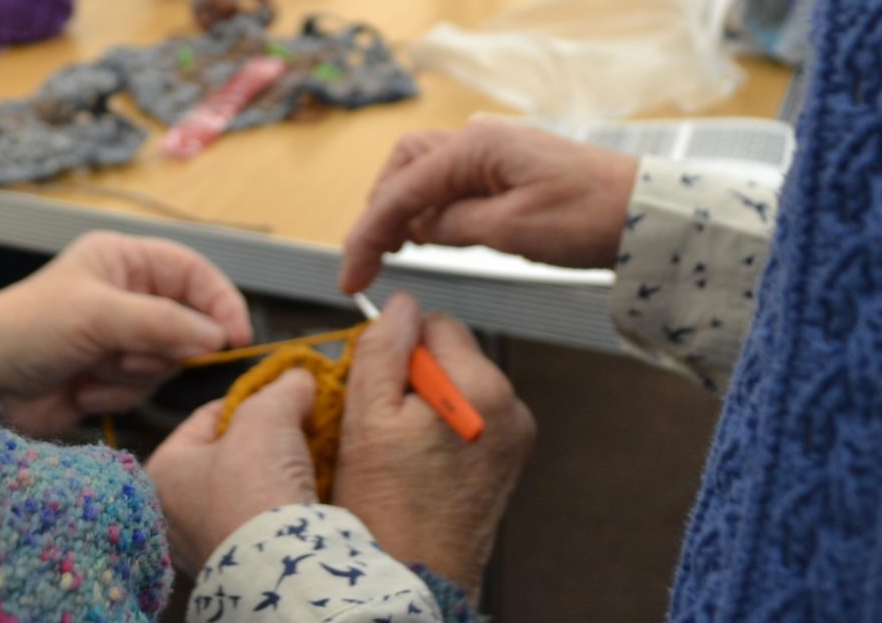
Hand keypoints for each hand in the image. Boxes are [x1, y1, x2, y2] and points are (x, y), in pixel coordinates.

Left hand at [0, 232, 248, 436]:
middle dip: (160, 348)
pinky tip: (83, 389)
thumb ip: (161, 323)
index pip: (193, 274)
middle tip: (130, 358)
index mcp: (124, 261)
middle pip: (187, 322)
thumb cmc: (32, 329)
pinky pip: (144, 388)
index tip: (235, 338)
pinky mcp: (112, 374)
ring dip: (134, 374)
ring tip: (95, 370)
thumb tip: (217, 337)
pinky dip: (117, 393)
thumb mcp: (97, 316)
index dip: (219, 302)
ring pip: (167, 361)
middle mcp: (129, 295)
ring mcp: (121, 337)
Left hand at [146, 371, 318, 579]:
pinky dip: (281, 502)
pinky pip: (259, 519)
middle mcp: (172, 511)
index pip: (206, 418)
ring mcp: (202, 541)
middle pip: (227, 453)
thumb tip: (299, 378)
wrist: (281, 565)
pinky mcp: (237, 563)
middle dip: (265, 437)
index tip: (279, 397)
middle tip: (296, 423)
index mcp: (162, 471)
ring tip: (307, 454)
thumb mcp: (268, 416)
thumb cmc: (255, 484)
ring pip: (245, 487)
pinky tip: (307, 489)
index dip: (248, 400)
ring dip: (276, 469)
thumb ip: (282, 388)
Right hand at [333, 294, 533, 593]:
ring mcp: (515, 438)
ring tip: (401, 449)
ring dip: (428, 403)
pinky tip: (421, 463)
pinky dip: (444, 430)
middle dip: (415, 376)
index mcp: (482, 388)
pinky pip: (471, 420)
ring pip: (458, 387)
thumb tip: (401, 305)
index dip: (397, 348)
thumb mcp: (366, 416)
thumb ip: (383, 347)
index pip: (435, 321)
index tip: (378, 387)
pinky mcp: (508, 462)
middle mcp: (510, 408)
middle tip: (385, 423)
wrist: (416, 576)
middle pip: (451, 353)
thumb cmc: (388, 510)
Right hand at [339, 117, 638, 293]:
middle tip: (373, 258)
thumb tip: (419, 229)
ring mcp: (494, 150)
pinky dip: (434, 205)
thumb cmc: (590, 216)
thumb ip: (454, 226)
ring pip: (426, 170)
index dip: (368, 234)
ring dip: (405, 207)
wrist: (646, 212)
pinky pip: (454, 180)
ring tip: (398, 250)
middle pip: (404, 165)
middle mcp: (479, 138)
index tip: (351, 275)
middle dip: (382, 209)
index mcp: (476, 146)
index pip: (402, 190)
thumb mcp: (513, 230)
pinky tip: (435, 234)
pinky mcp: (508, 168)